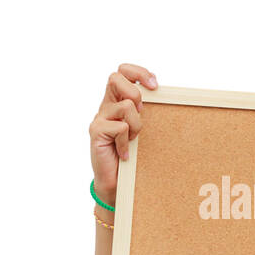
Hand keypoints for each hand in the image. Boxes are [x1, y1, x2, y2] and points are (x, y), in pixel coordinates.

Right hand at [89, 63, 157, 203]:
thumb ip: (142, 110)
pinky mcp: (96, 131)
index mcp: (116, 100)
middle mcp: (105, 106)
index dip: (139, 72)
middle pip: (116, 77)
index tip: (155, 85)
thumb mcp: (138, 128)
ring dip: (136, 125)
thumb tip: (158, 92)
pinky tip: (124, 153)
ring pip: (126, 105)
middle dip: (135, 92)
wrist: (114, 182)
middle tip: (141, 112)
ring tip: (132, 140)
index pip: (122, 72)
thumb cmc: (129, 155)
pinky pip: (121, 127)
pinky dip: (127, 142)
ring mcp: (99, 118)